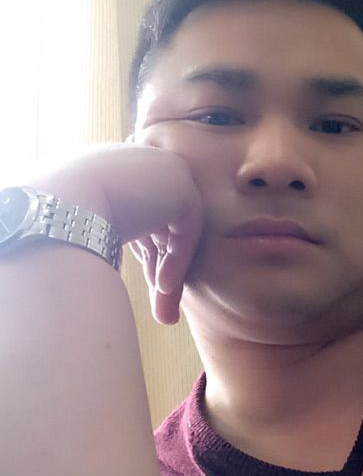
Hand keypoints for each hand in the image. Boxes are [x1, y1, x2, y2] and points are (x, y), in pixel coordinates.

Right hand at [32, 143, 202, 323]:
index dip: (147, 254)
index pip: (142, 215)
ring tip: (164, 312)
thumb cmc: (63, 224)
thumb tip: (133, 279)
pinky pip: (186, 229)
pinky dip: (177, 260)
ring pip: (176, 231)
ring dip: (171, 275)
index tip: (146, 284)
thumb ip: (124, 242)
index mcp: (116, 169)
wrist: (62, 205)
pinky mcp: (181, 183)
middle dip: (161, 271)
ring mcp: (163, 168)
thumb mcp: (96, 232)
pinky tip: (161, 286)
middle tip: (162, 310)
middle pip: (161, 225)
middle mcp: (141, 163)